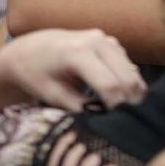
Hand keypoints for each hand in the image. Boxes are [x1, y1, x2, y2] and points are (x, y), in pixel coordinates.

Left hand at [0, 29, 145, 110]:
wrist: (32, 48)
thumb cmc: (36, 73)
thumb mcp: (50, 93)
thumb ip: (77, 105)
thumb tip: (103, 117)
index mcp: (77, 52)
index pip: (109, 84)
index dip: (116, 106)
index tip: (115, 124)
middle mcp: (98, 41)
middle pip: (127, 77)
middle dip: (129, 101)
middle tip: (124, 121)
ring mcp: (108, 40)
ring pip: (132, 73)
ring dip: (131, 93)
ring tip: (120, 111)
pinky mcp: (114, 44)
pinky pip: (128, 67)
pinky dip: (127, 84)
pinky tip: (116, 96)